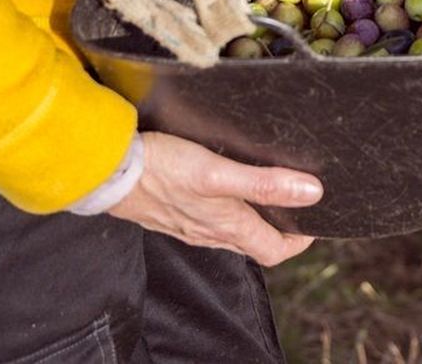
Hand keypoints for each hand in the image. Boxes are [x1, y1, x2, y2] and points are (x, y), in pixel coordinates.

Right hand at [107, 131, 321, 266]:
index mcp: (227, 226)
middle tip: (297, 202)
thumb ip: (264, 184)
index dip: (300, 240)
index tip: (315, 220)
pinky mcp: (173, 212)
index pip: (274, 250)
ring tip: (269, 190)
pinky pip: (208, 220)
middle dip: (280, 226)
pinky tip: (225, 186)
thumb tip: (311, 193)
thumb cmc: (160, 170)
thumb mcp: (219, 173)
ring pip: (231, 230)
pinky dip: (227, 209)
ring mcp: (189, 225)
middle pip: (255, 242)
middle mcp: (210, 232)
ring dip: (254, 217)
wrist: (105, 172)